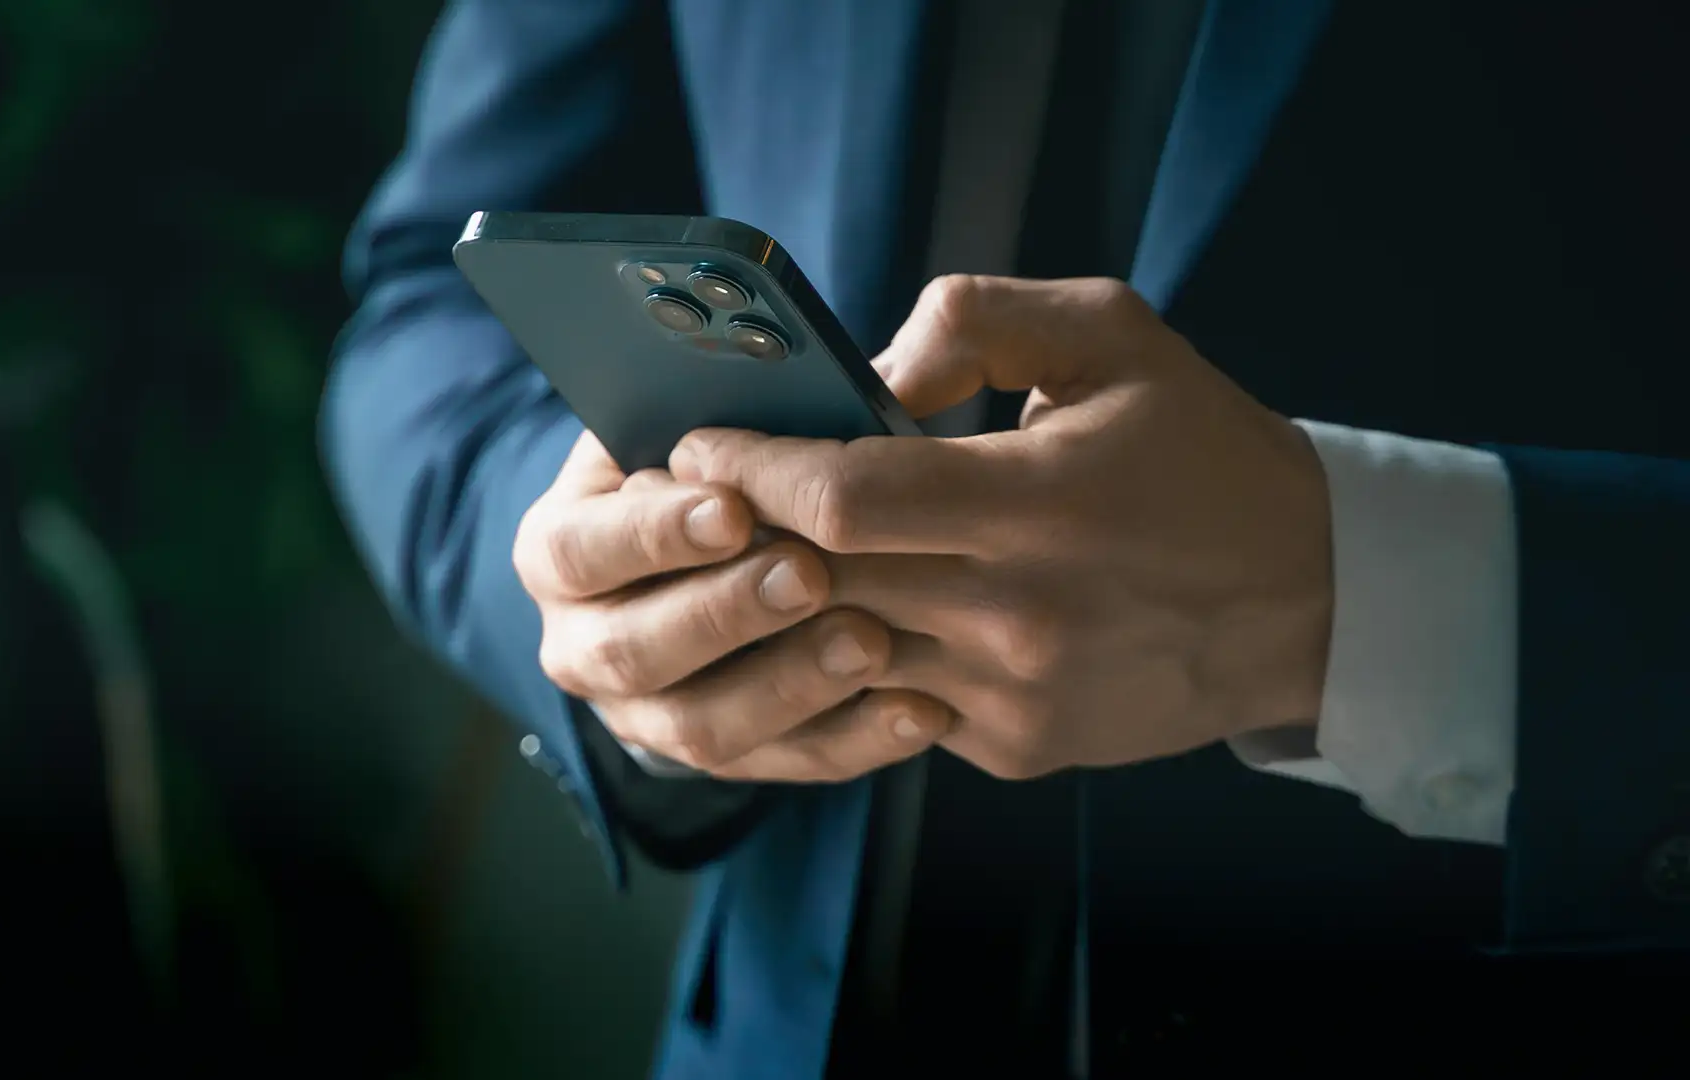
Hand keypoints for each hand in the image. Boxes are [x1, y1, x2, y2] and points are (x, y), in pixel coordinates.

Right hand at [513, 432, 956, 781]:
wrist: (716, 552)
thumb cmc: (716, 465)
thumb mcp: (707, 425)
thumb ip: (754, 406)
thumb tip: (840, 374)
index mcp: (562, 549)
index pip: (579, 549)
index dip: (650, 534)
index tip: (730, 507)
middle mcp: (584, 644)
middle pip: (633, 651)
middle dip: (726, 613)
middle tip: (812, 574)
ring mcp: (649, 715)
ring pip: (706, 727)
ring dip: (792, 684)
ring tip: (872, 640)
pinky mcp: (731, 756)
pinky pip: (789, 763)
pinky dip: (858, 739)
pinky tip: (921, 706)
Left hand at [669, 275, 1334, 779]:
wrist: (1303, 599)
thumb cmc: (1200, 452)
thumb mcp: (1113, 335)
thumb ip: (979, 318)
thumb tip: (868, 373)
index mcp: (1039, 501)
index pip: (843, 499)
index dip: (753, 470)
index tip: (699, 444)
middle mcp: (1019, 614)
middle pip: (821, 581)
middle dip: (743, 537)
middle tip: (699, 496)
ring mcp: (1012, 696)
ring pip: (841, 653)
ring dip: (787, 605)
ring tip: (756, 551)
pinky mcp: (1013, 749)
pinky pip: (892, 701)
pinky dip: (859, 656)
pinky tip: (851, 610)